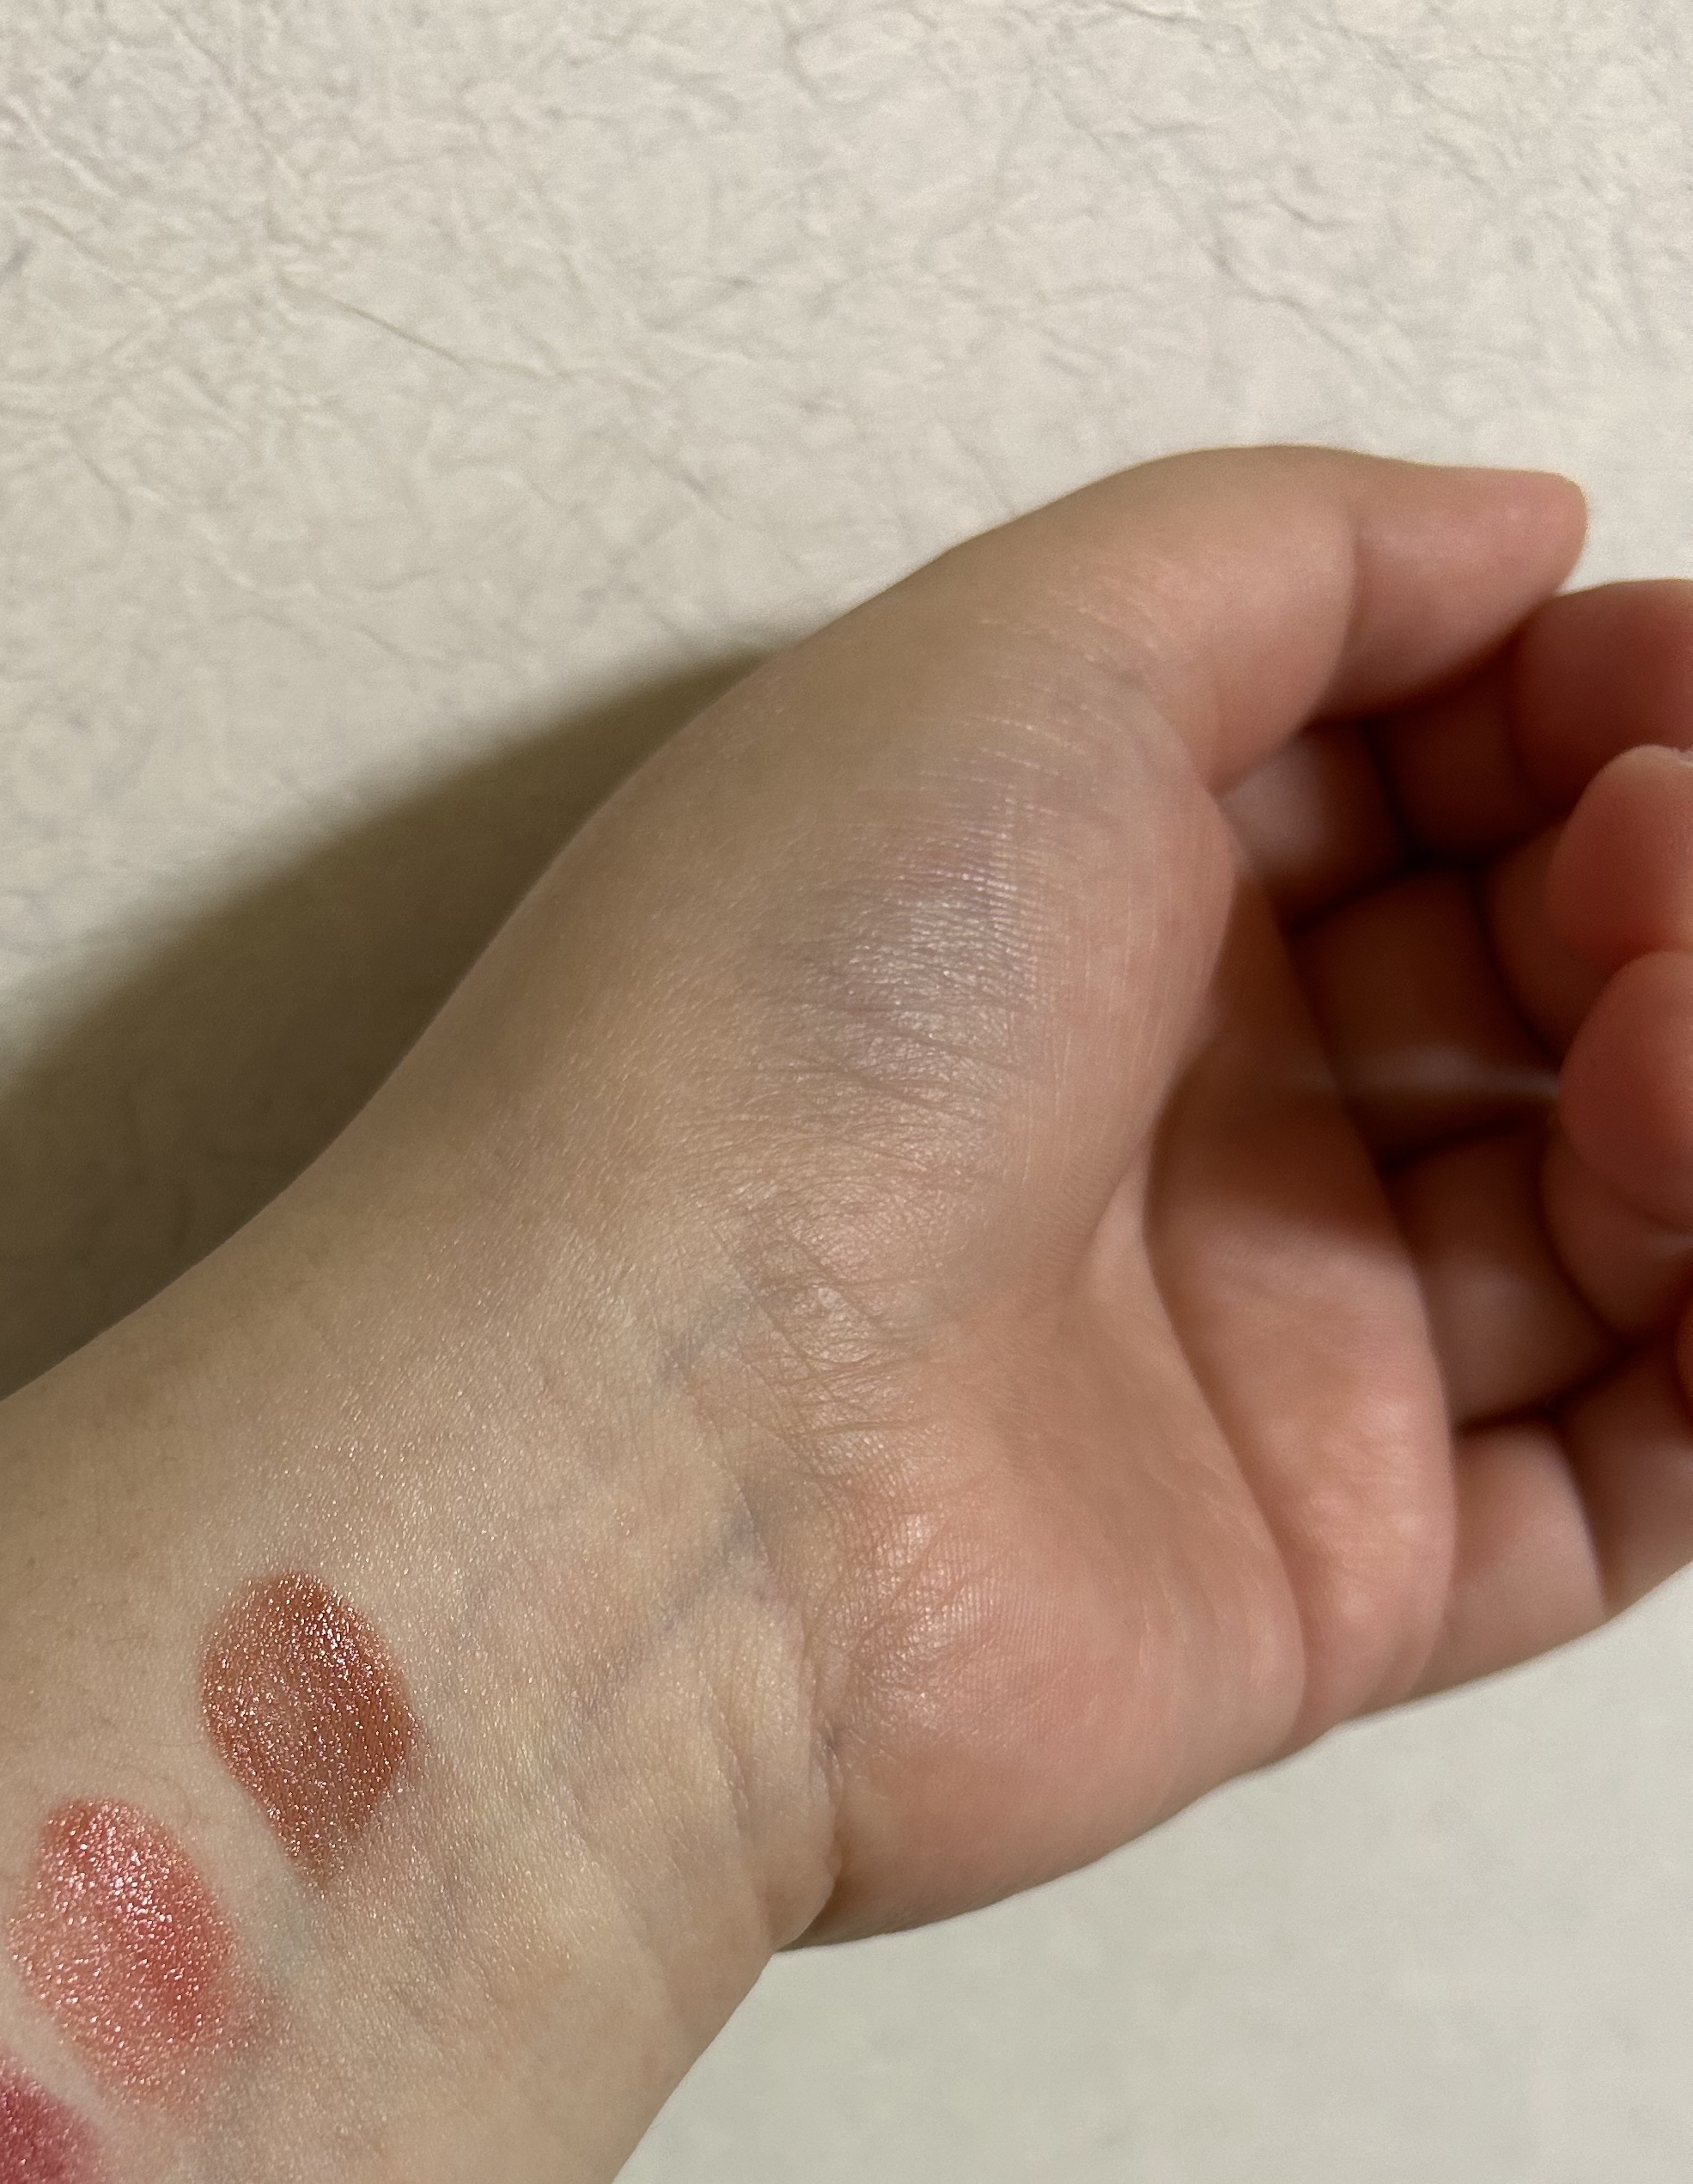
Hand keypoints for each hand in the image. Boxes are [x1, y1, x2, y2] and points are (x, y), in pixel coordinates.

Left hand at [399, 447, 1692, 1931]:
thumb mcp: (1022, 651)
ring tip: (1664, 1052)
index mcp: (1088, 895)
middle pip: (1540, 979)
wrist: (654, 1460)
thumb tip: (1518, 537)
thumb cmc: (781, 1036)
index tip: (1650, 704)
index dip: (1579, 711)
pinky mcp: (1321, 1584)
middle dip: (1657, 891)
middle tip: (1650, 873)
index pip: (1427, 771)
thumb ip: (1296, 553)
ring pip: (1610, 1218)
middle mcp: (1175, 1123)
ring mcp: (1254, 1360)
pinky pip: (1613, 1483)